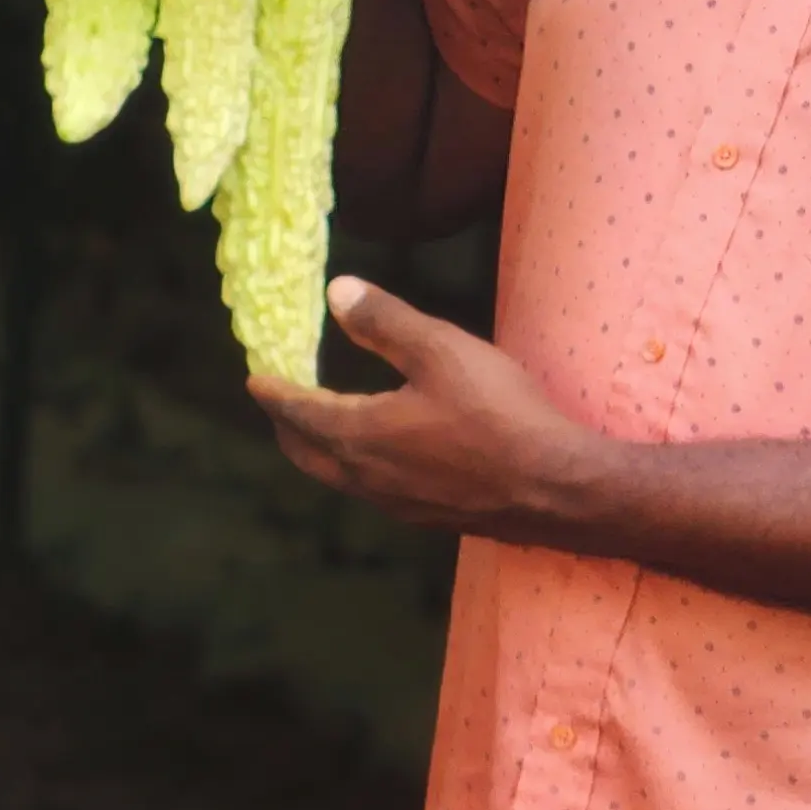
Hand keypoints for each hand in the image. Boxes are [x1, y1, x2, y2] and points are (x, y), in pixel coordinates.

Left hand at [249, 277, 608, 538]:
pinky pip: (370, 491)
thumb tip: (336, 292)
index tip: (256, 378)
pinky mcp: (426, 517)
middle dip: (288, 426)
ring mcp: (396, 504)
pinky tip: (379, 456)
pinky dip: (354, 467)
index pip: (300, 413)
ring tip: (322, 426)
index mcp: (362, 435)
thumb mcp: (440, 350)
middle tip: (280, 402)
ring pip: (339, 477)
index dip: (275, 393)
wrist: (555, 488)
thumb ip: (384, 320)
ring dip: (320, 450)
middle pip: (309, 454)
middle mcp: (368, 477)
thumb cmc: (498, 413)